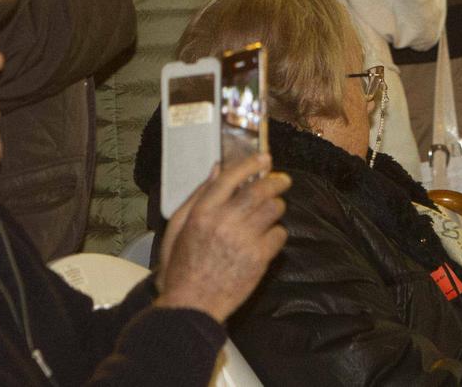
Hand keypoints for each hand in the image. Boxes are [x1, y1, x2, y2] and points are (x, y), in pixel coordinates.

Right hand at [157, 154, 290, 321]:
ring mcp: (243, 241)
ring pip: (273, 210)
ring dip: (277, 206)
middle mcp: (224, 222)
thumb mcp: (178, 227)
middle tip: (282, 180)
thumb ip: (198, 195)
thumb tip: (217, 169)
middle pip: (259, 190)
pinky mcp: (258, 259)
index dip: (250, 164)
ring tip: (274, 208)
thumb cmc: (182, 265)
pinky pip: (279, 235)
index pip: (231, 177)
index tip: (264, 158)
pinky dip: (277, 232)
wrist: (192, 304)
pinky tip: (269, 236)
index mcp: (203, 212)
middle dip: (275, 181)